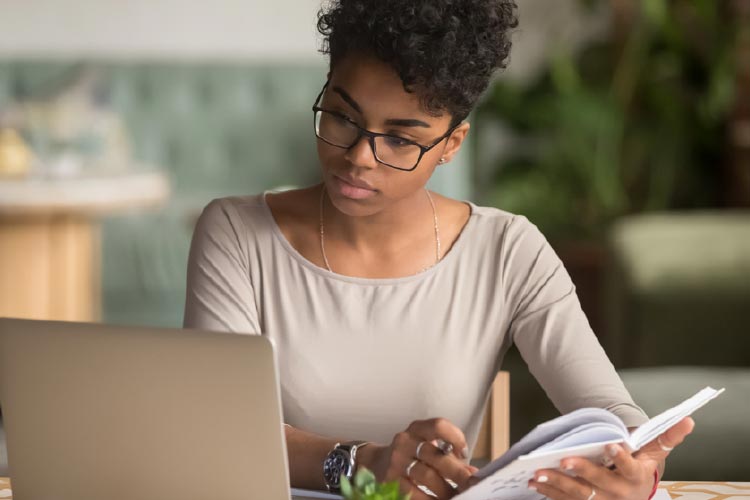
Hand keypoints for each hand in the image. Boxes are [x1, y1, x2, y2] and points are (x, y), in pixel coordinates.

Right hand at [357, 418, 477, 499]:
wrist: (374, 462)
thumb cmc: (409, 455)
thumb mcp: (425, 447)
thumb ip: (448, 456)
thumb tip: (473, 473)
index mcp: (416, 429)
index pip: (438, 426)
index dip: (455, 437)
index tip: (464, 453)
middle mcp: (405, 441)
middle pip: (435, 455)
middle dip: (457, 472)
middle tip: (471, 484)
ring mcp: (396, 461)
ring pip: (426, 476)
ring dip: (445, 489)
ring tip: (456, 496)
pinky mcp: (390, 481)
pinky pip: (413, 493)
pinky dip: (429, 499)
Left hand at [528, 417, 694, 499]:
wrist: (634, 496)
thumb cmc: (641, 468)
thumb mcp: (654, 454)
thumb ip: (667, 437)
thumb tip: (688, 419)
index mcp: (637, 478)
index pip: (630, 468)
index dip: (621, 457)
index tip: (611, 445)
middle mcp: (619, 494)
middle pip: (599, 484)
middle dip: (581, 472)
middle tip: (564, 460)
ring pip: (578, 495)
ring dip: (557, 484)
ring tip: (539, 473)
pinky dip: (549, 493)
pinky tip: (534, 483)